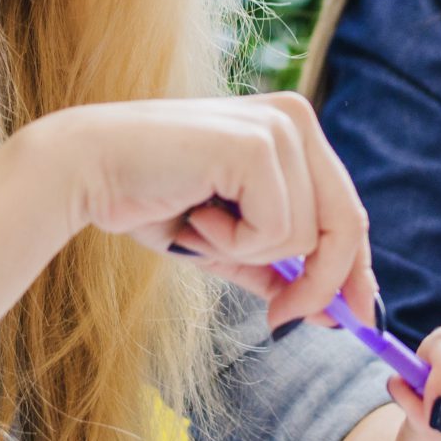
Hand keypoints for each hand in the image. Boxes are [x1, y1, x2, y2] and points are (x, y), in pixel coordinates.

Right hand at [26, 92, 375, 334]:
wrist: (86, 171)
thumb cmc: (151, 199)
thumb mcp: (228, 243)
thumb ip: (277, 267)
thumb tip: (332, 313)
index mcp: (293, 131)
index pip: (346, 208)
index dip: (354, 269)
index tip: (353, 318)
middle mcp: (295, 119)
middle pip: (346, 223)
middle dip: (321, 285)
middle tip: (283, 321)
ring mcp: (278, 129)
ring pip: (307, 236)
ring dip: (248, 253)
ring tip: (201, 225)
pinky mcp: (257, 147)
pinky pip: (275, 230)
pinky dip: (233, 242)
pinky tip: (196, 213)